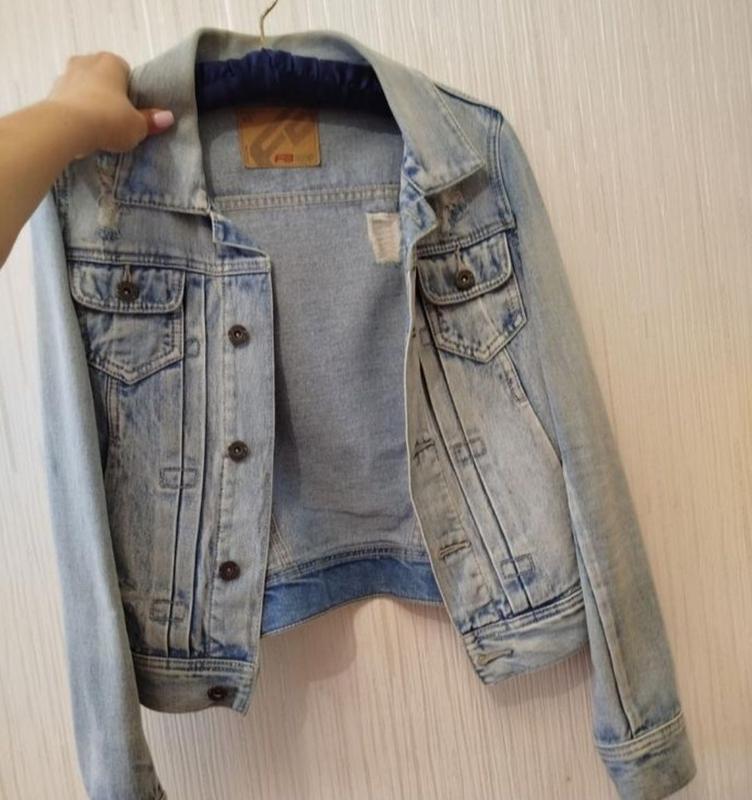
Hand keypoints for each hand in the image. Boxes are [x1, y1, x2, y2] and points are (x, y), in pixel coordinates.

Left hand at [44, 51, 173, 158]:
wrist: (65, 128)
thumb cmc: (108, 120)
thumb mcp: (137, 126)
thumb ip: (151, 121)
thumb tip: (168, 117)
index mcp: (111, 62)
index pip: (126, 72)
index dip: (130, 92)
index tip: (133, 110)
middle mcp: (86, 61)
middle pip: (103, 78)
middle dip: (109, 94)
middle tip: (117, 118)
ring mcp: (66, 75)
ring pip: (84, 89)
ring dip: (91, 103)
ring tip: (99, 127)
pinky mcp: (51, 93)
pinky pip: (69, 102)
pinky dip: (76, 113)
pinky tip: (83, 130)